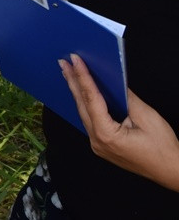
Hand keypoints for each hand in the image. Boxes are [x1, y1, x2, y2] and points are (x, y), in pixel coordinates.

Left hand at [61, 53, 178, 190]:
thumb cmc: (163, 149)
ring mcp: (98, 145)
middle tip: (64, 63)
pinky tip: (83, 94)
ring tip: (69, 73)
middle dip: (73, 82)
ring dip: (77, 92)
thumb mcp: (147, 117)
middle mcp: (97, 142)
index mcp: (106, 135)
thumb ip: (127, 97)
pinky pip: (90, 121)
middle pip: (82, 105)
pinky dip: (86, 105)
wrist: (172, 171)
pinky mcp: (103, 145)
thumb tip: (114, 81)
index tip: (75, 60)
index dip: (83, 77)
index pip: (91, 99)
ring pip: (84, 113)